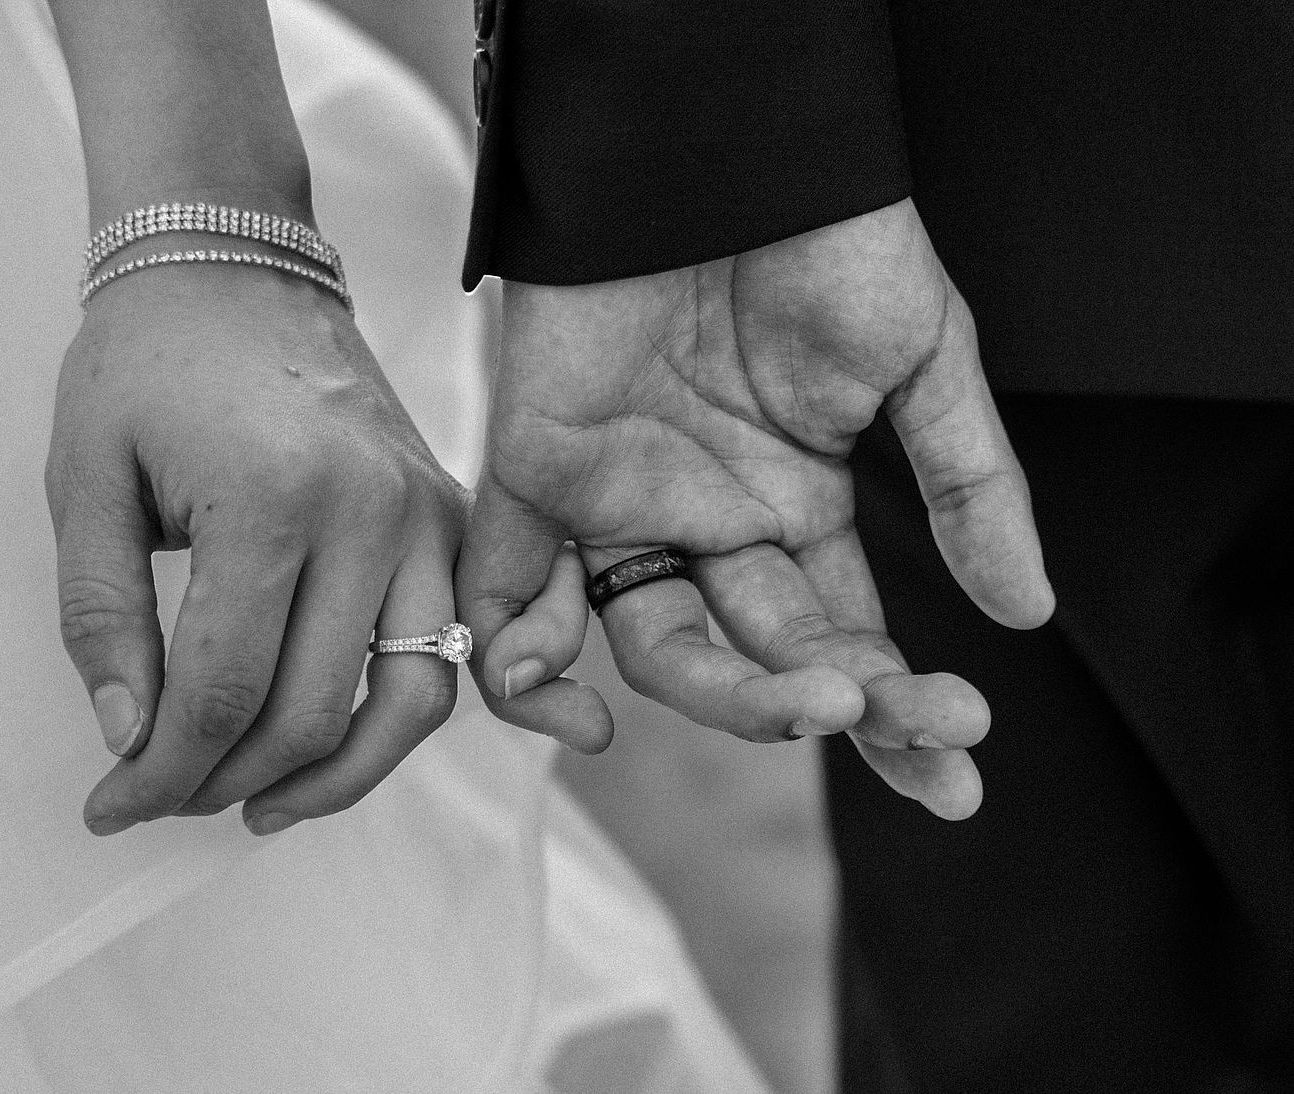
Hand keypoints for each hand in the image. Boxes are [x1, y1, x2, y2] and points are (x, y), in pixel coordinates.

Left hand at [46, 267, 467, 834]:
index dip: (160, 772)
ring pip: (414, 702)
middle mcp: (371, 511)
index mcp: (270, 496)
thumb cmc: (147, 365)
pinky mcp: (450, 518)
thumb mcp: (83, 482)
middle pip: (315, 713)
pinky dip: (396, 717)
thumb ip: (100, 619)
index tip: (111, 804)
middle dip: (227, 784)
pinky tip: (332, 742)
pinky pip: (448, 652)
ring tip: (258, 803)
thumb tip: (133, 738)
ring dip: (334, 777)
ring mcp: (426, 514)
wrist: (237, 266)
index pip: (221, 689)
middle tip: (163, 797)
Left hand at [455, 199, 1053, 818]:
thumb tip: (1028, 614)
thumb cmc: (828, 240)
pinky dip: (520, 659)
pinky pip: (508, 588)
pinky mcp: (537, 468)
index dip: (898, 715)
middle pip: (755, 660)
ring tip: (806, 697)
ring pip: (653, 646)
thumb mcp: (925, 362)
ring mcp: (622, 506)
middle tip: (883, 717)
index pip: (843, 641)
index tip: (957, 773)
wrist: (719, 147)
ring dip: (724, 695)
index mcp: (796, 510)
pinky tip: (578, 704)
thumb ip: (969, 486)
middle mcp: (709, 527)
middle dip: (824, 707)